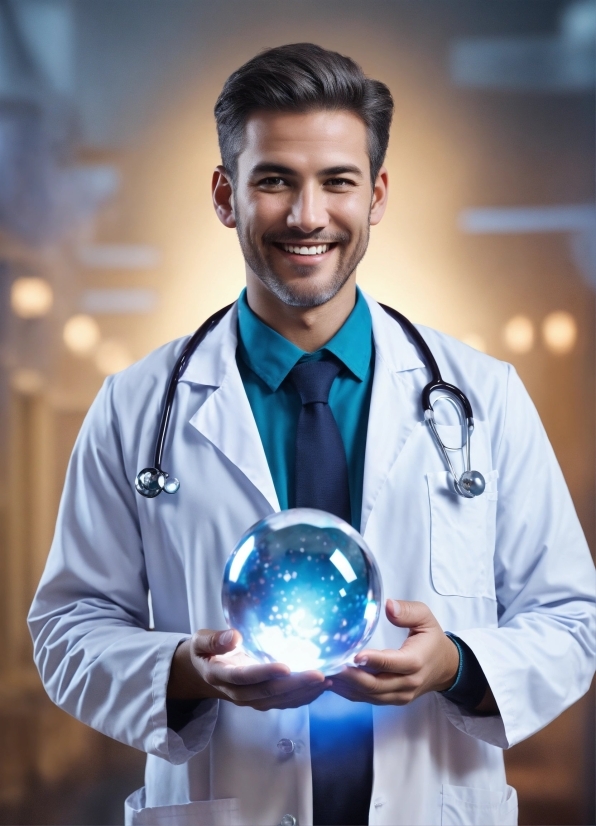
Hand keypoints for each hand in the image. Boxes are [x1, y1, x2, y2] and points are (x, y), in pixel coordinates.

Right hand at [168, 628, 328, 710]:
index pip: (244, 678)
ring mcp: (250, 700)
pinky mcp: (261, 700)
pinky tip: (322, 687)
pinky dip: (304, 697)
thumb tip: (234, 636)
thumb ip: (214, 640)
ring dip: (304, 693)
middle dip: (294, 685)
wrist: (202, 673)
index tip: (285, 667)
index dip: (265, 673)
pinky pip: (284, 702)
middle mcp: (237, 693)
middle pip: (267, 692)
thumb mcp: (201, 641)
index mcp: (220, 676)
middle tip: (319, 674)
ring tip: (327, 680)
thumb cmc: (205, 651)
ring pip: (279, 701)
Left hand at [328, 600, 458, 705]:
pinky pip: (368, 699)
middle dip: (350, 677)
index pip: (391, 663)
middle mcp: (407, 683)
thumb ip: (408, 611)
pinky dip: (350, 693)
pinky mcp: (392, 700)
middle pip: (375, 685)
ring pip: (369, 695)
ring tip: (325, 674)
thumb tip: (389, 606)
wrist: (445, 668)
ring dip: (346, 686)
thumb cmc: (432, 640)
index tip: (354, 655)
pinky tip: (334, 682)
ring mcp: (399, 695)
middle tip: (329, 666)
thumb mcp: (426, 618)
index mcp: (416, 662)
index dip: (373, 661)